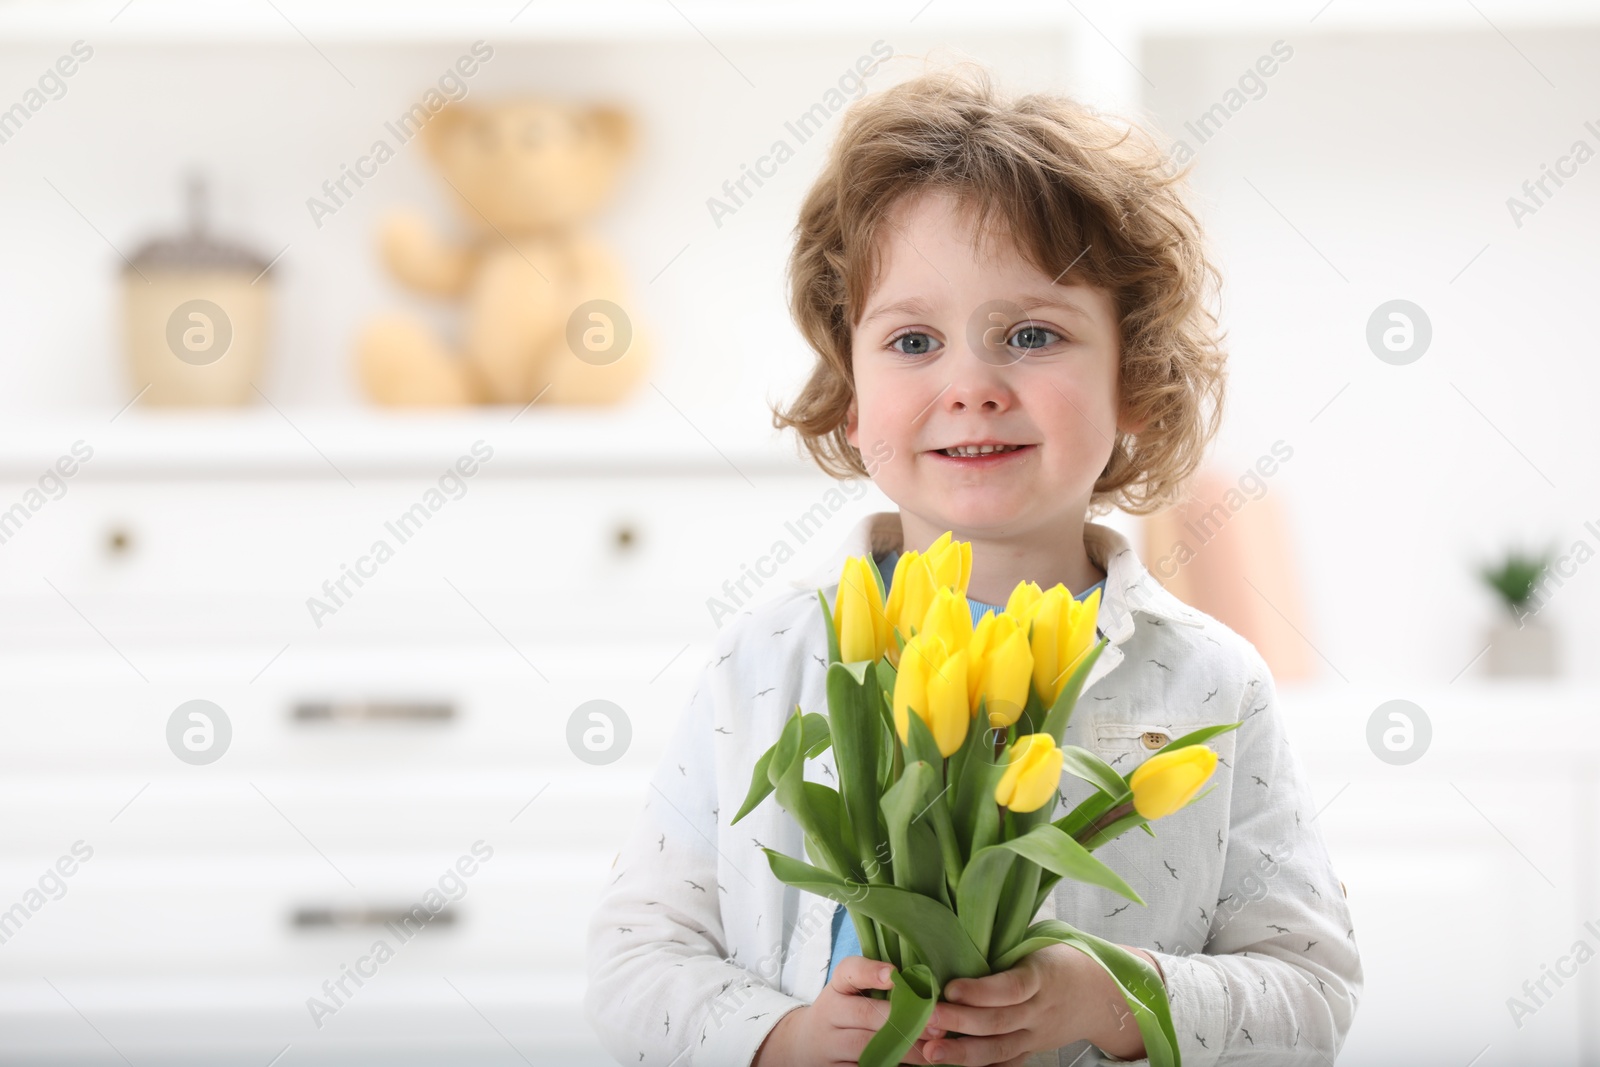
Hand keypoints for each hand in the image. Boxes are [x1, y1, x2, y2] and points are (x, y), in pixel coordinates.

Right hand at [753, 956, 941, 1066]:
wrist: (803, 1046)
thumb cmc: (841, 1015)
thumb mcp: (848, 994)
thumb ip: (875, 985)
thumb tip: (924, 982)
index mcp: (836, 988)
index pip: (848, 971)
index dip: (871, 971)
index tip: (895, 973)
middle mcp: (829, 1013)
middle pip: (865, 1014)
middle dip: (903, 1019)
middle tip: (936, 1025)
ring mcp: (829, 1044)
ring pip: (867, 1046)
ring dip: (902, 1050)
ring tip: (930, 1052)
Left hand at [917, 943, 1160, 1064]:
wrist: (1101, 993)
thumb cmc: (1061, 958)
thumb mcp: (1040, 943)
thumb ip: (1004, 944)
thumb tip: (954, 927)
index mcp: (1042, 976)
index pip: (1011, 987)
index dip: (981, 991)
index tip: (950, 987)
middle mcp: (1039, 1010)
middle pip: (999, 1021)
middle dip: (960, 1021)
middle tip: (926, 1019)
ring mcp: (1036, 1035)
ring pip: (999, 1049)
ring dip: (963, 1053)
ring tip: (930, 1051)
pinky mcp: (1031, 1050)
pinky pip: (1006, 1063)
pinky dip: (981, 1066)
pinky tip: (952, 1066)